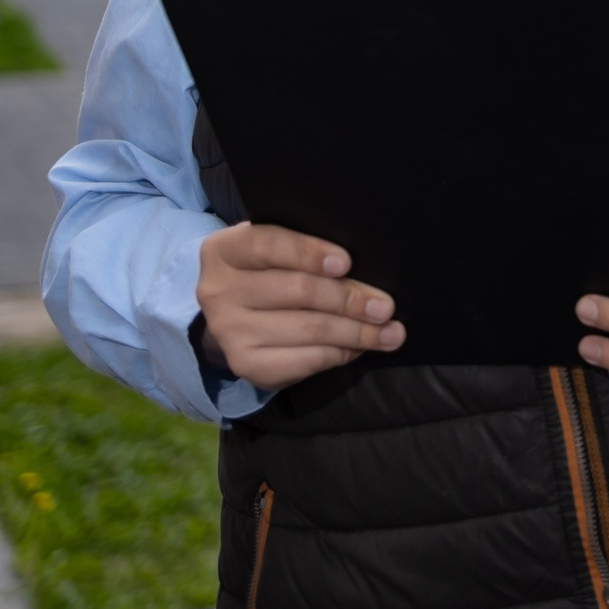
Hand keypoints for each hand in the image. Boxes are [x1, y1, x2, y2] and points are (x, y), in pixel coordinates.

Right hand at [194, 222, 402, 391]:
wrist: (234, 312)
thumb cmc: (271, 270)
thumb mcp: (278, 249)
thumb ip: (308, 250)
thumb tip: (366, 267)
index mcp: (226, 249)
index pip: (268, 244)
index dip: (309, 253)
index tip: (346, 262)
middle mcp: (219, 290)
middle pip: (298, 291)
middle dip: (350, 299)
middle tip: (386, 307)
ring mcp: (229, 330)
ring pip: (309, 328)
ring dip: (357, 332)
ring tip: (390, 332)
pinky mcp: (245, 363)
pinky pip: (305, 360)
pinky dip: (339, 353)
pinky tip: (360, 348)